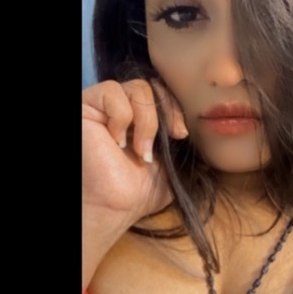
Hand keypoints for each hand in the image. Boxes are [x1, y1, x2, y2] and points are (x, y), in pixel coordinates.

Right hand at [82, 79, 188, 227]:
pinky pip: (112, 92)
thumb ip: (182, 139)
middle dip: (165, 113)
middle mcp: (119, 109)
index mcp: (139, 119)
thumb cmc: (139, 190)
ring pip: (137, 88)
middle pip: (152, 87)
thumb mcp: (172, 162)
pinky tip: (117, 143)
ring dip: (146, 122)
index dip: (175, 108)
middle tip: (167, 139)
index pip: (162, 93)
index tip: (181, 134)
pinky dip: (122, 118)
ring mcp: (102, 107)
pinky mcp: (85, 106)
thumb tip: (206, 123)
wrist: (116, 206)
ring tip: (141, 150)